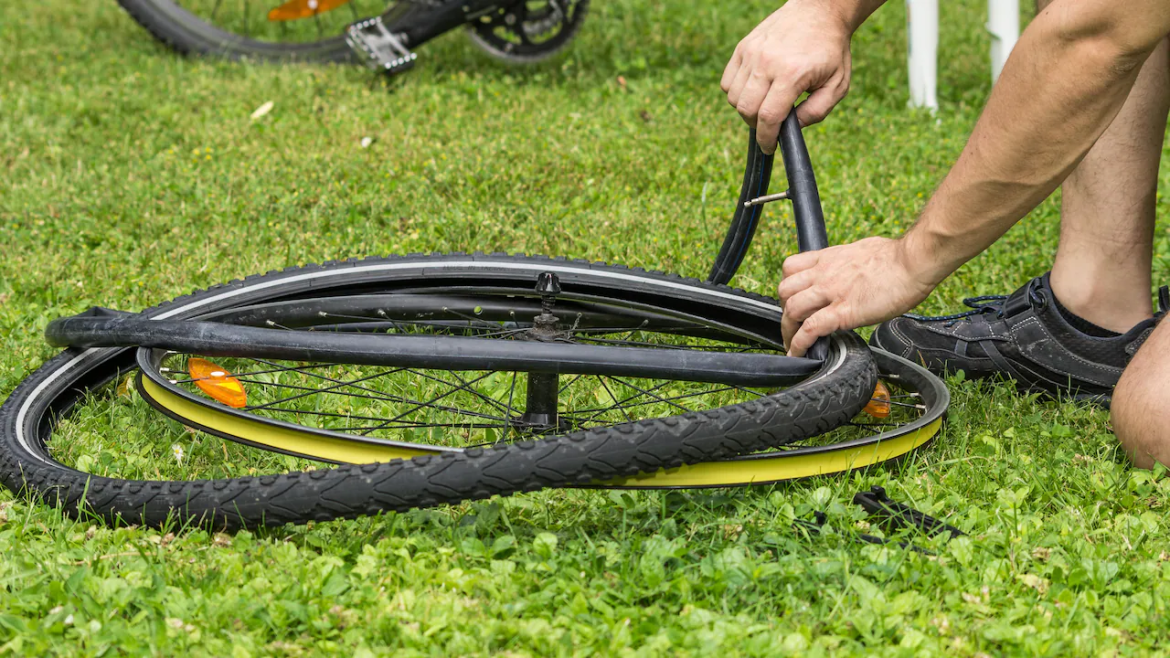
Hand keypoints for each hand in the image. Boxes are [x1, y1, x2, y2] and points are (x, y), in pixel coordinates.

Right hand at [721, 0, 854, 153]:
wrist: (819, 11)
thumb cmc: (830, 50)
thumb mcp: (837, 85)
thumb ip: (817, 112)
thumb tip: (792, 128)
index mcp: (792, 73)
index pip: (768, 116)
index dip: (766, 138)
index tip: (769, 147)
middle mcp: (767, 62)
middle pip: (746, 109)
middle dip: (756, 126)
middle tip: (769, 125)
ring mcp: (752, 53)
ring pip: (734, 97)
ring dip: (746, 109)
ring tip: (764, 105)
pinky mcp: (743, 47)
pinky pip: (728, 81)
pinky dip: (736, 93)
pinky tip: (754, 91)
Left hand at [778, 237, 938, 355]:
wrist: (913, 262)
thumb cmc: (897, 257)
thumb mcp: (860, 250)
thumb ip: (847, 262)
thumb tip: (849, 270)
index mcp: (828, 258)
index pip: (790, 268)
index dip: (787, 286)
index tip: (791, 299)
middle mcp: (824, 274)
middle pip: (784, 291)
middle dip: (783, 310)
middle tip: (792, 324)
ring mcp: (831, 292)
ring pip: (792, 310)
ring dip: (788, 330)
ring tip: (793, 344)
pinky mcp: (843, 311)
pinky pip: (811, 329)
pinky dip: (799, 344)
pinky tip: (798, 353)